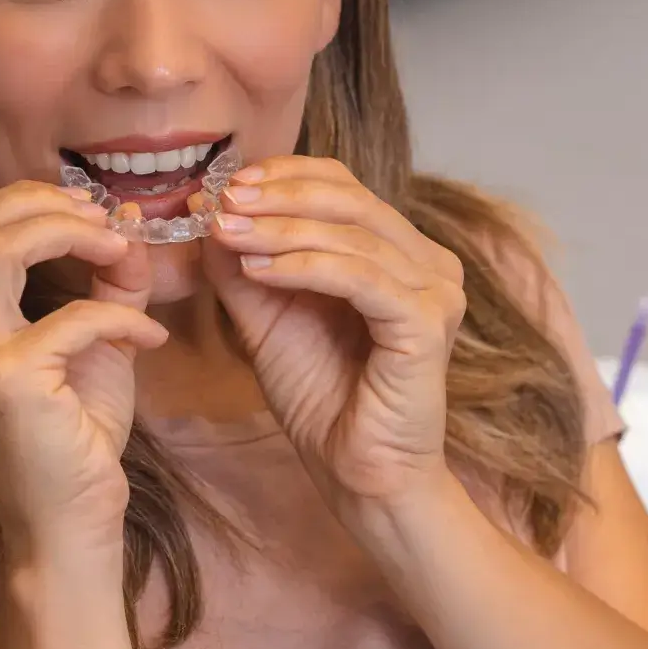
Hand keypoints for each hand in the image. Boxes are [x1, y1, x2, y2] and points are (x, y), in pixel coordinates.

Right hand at [0, 182, 163, 558]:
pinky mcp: (5, 382)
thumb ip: (102, 288)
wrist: (67, 529)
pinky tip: (151, 336)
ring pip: (1, 249)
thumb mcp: (86, 352)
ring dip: (72, 234)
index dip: (26, 205)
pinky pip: (74, 316)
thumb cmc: (71, 447)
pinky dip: (122, 316)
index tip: (86, 211)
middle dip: (45, 205)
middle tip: (104, 217)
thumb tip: (126, 228)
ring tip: (123, 248)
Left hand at [201, 156, 465, 514]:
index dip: (286, 176)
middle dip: (279, 196)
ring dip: (281, 229)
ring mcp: (436, 291)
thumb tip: (211, 213)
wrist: (357, 473)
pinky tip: (259, 270)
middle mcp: (428, 264)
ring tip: (228, 233)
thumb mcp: (268, 320)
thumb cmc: (323, 399)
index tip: (227, 185)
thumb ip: (244, 268)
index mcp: (399, 253)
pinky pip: (361, 277)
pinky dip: (305, 266)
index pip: (345, 186)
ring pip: (353, 234)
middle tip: (224, 202)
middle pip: (352, 198)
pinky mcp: (428, 323)